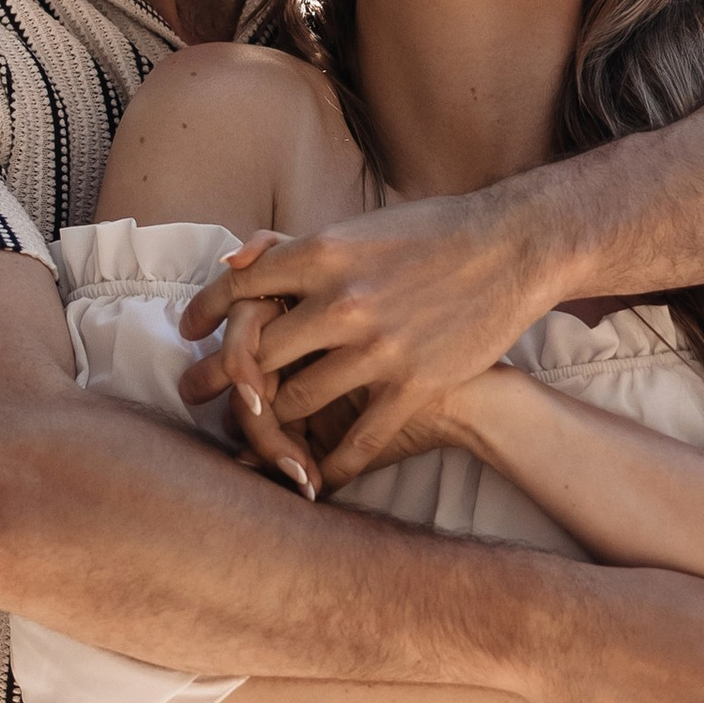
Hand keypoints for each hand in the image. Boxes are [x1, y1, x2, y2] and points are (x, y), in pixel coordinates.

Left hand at [179, 195, 550, 485]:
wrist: (514, 248)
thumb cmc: (434, 230)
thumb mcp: (361, 226)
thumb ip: (299, 249)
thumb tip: (237, 261)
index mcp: (326, 253)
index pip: (241, 287)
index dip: (205, 311)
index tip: (189, 330)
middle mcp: (345, 302)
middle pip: (258, 354)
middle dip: (221, 378)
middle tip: (197, 393)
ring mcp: (380, 348)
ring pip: (298, 400)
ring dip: (273, 420)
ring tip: (255, 428)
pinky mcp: (415, 384)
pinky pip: (359, 440)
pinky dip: (330, 464)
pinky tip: (314, 476)